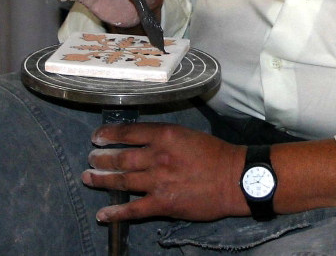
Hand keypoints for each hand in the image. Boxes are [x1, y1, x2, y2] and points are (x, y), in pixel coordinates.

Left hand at [82, 123, 246, 221]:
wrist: (234, 178)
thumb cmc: (216, 154)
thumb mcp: (189, 135)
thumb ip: (166, 138)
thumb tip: (145, 142)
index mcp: (167, 135)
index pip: (130, 132)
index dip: (110, 134)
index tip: (98, 136)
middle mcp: (159, 157)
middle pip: (121, 158)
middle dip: (102, 158)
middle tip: (90, 158)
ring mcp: (159, 181)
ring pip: (122, 181)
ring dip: (102, 180)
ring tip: (89, 177)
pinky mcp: (163, 204)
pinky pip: (133, 209)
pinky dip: (115, 213)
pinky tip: (103, 214)